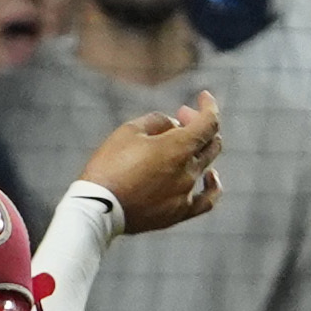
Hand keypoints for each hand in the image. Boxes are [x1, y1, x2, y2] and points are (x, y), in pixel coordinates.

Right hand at [82, 92, 221, 234]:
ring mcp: (185, 194)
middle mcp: (188, 171)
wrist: (98, 208)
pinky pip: (206, 200)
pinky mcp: (178, 213)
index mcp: (178, 148)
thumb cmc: (109, 166)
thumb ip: (158, 121)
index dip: (209, 106)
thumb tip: (173, 125)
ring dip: (198, 148)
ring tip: (184, 144)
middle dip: (197, 124)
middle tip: (180, 118)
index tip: (203, 97)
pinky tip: (210, 177)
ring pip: (205, 165)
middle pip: (208, 142)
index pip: (209, 122)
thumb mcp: (129, 131)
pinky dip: (212, 185)